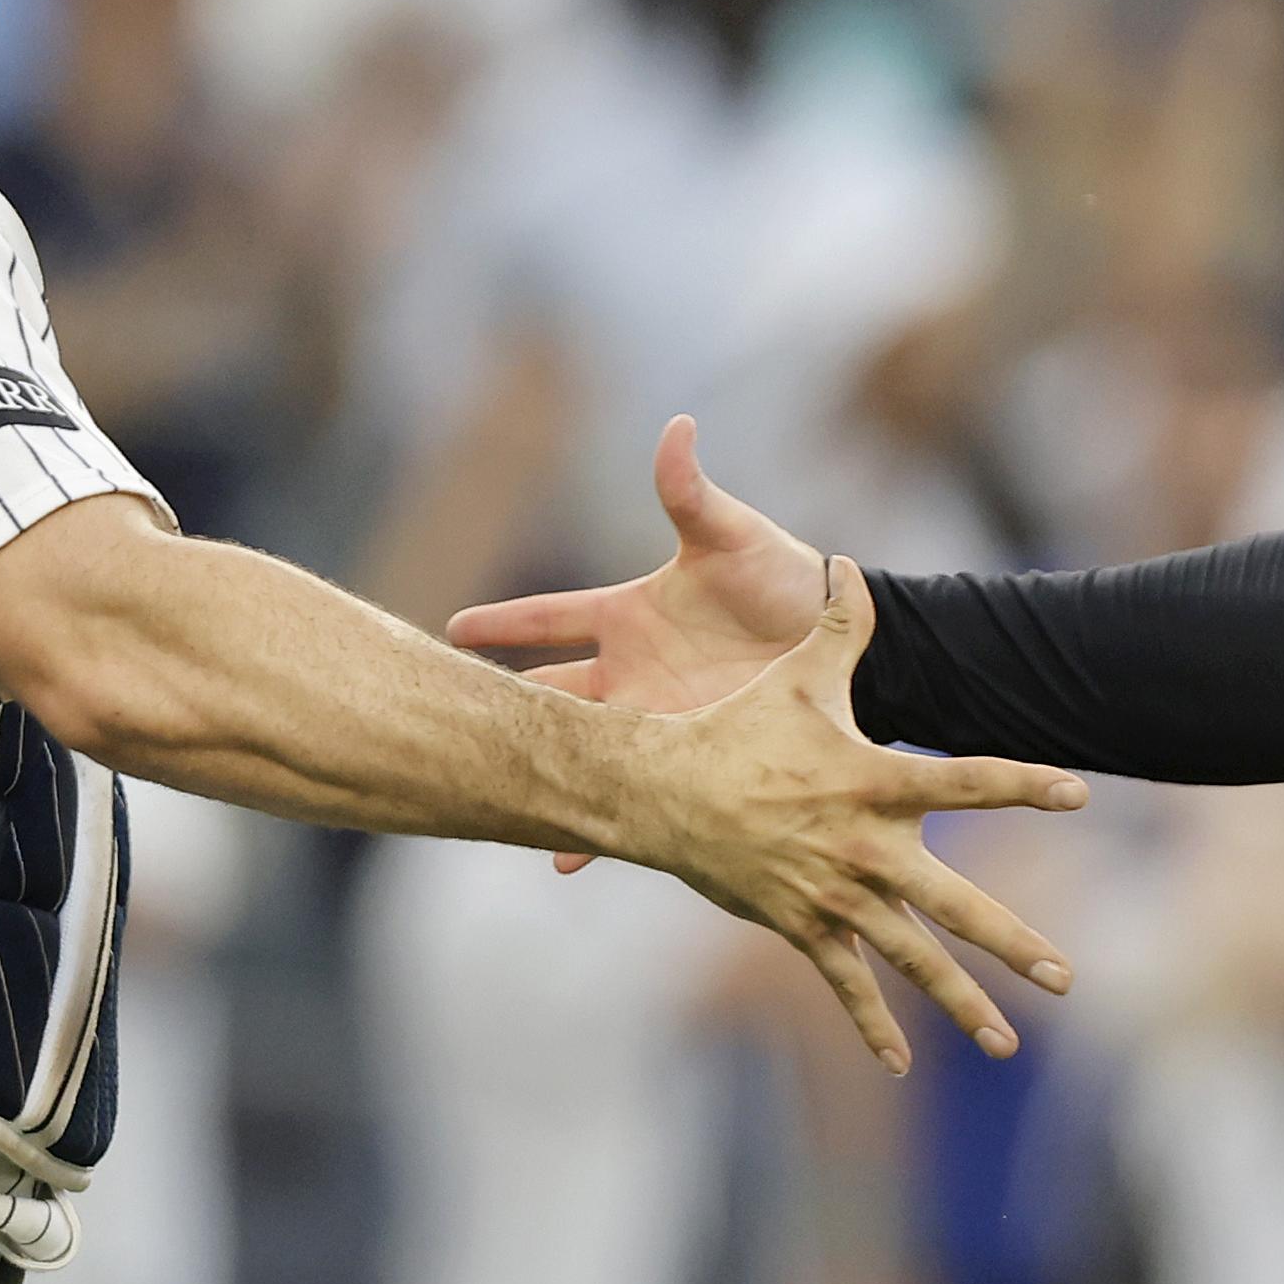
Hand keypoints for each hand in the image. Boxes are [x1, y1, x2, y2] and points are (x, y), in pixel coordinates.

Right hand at [450, 415, 832, 870]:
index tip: (449, 628)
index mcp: (629, 612)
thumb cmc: (786, 580)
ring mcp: (652, 717)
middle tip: (438, 717)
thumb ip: (692, 492)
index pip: (549, 616)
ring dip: (539, 771)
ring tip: (481, 796)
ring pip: (578, 747)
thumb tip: (676, 426)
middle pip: (546, 688)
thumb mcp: (733, 536)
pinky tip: (562, 856)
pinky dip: (597, 825)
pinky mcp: (684, 755)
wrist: (845, 645)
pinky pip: (631, 790)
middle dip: (496, 703)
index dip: (502, 622)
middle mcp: (630, 668)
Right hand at [616, 555, 1081, 1074]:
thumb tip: (854, 563)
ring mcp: (836, 898)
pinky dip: (872, 1023)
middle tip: (1066, 976)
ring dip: (962, 1003)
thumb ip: (841, 625)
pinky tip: (899, 1063)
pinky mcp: (804, 927)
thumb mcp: (797, 677)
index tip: (1078, 794)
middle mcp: (865, 850)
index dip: (1024, 785)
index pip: (967, 782)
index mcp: (874, 784)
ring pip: (911, 960)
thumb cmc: (736, 729)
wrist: (661, 793)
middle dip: (1012, 944)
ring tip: (1009, 1041)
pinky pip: (846, 983)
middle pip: (955, 904)